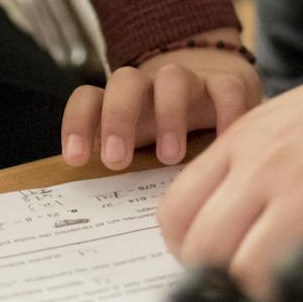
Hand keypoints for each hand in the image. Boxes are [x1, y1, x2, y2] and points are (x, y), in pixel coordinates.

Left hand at [61, 27, 261, 170]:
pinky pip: (225, 88)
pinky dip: (225, 111)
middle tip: (116, 161)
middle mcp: (151, 87)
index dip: (77, 124)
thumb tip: (107, 222)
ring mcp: (188, 82)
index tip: (77, 159)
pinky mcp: (224, 84)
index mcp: (123, 105)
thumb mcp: (144, 151)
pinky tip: (224, 141)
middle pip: (125, 82)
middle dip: (117, 118)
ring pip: (172, 79)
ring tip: (169, 157)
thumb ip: (128, 172)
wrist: (219, 96)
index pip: (88, 99)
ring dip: (168, 114)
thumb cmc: (171, 135)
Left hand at [156, 35, 302, 296]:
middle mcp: (270, 166)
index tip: (214, 262)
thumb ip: (260, 159)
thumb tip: (234, 215)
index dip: (188, 250)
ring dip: (261, 297)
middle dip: (217, 281)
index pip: (176, 210)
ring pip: (244, 276)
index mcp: (250, 137)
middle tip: (250, 286)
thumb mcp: (300, 115)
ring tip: (288, 292)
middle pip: (202, 250)